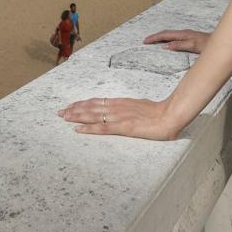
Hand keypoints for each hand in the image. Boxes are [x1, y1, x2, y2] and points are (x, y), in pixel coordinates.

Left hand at [58, 97, 180, 140]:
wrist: (170, 115)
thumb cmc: (160, 112)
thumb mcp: (142, 107)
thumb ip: (131, 108)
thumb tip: (127, 110)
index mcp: (121, 103)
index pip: (98, 102)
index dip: (83, 104)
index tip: (72, 105)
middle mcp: (117, 107)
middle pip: (91, 107)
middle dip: (75, 109)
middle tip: (60, 112)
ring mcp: (119, 117)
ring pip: (93, 115)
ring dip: (77, 116)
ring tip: (64, 117)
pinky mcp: (123, 127)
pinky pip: (102, 128)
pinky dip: (88, 128)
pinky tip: (78, 130)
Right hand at [143, 29, 208, 53]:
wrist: (221, 43)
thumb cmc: (209, 45)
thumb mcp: (194, 46)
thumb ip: (180, 45)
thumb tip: (166, 46)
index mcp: (183, 34)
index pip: (165, 35)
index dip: (155, 37)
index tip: (145, 41)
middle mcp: (184, 33)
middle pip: (166, 33)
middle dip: (155, 36)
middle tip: (145, 41)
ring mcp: (187, 35)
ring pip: (170, 35)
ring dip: (161, 37)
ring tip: (153, 41)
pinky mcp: (190, 38)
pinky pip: (175, 37)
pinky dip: (167, 39)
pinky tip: (168, 43)